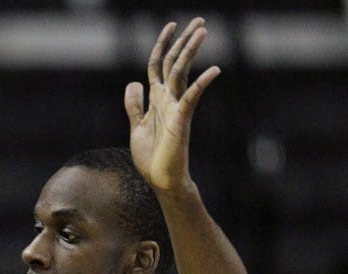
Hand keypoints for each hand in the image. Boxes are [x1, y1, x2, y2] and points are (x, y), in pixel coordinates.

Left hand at [124, 17, 219, 190]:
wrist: (160, 179)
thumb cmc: (151, 157)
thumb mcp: (136, 127)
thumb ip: (135, 105)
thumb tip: (133, 83)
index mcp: (157, 99)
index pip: (158, 65)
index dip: (162, 45)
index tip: (171, 25)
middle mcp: (168, 99)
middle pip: (174, 63)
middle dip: (184, 41)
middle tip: (199, 20)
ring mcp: (175, 108)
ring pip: (182, 74)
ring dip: (190, 52)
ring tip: (202, 31)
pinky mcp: (181, 120)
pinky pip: (192, 98)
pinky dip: (201, 84)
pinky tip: (214, 70)